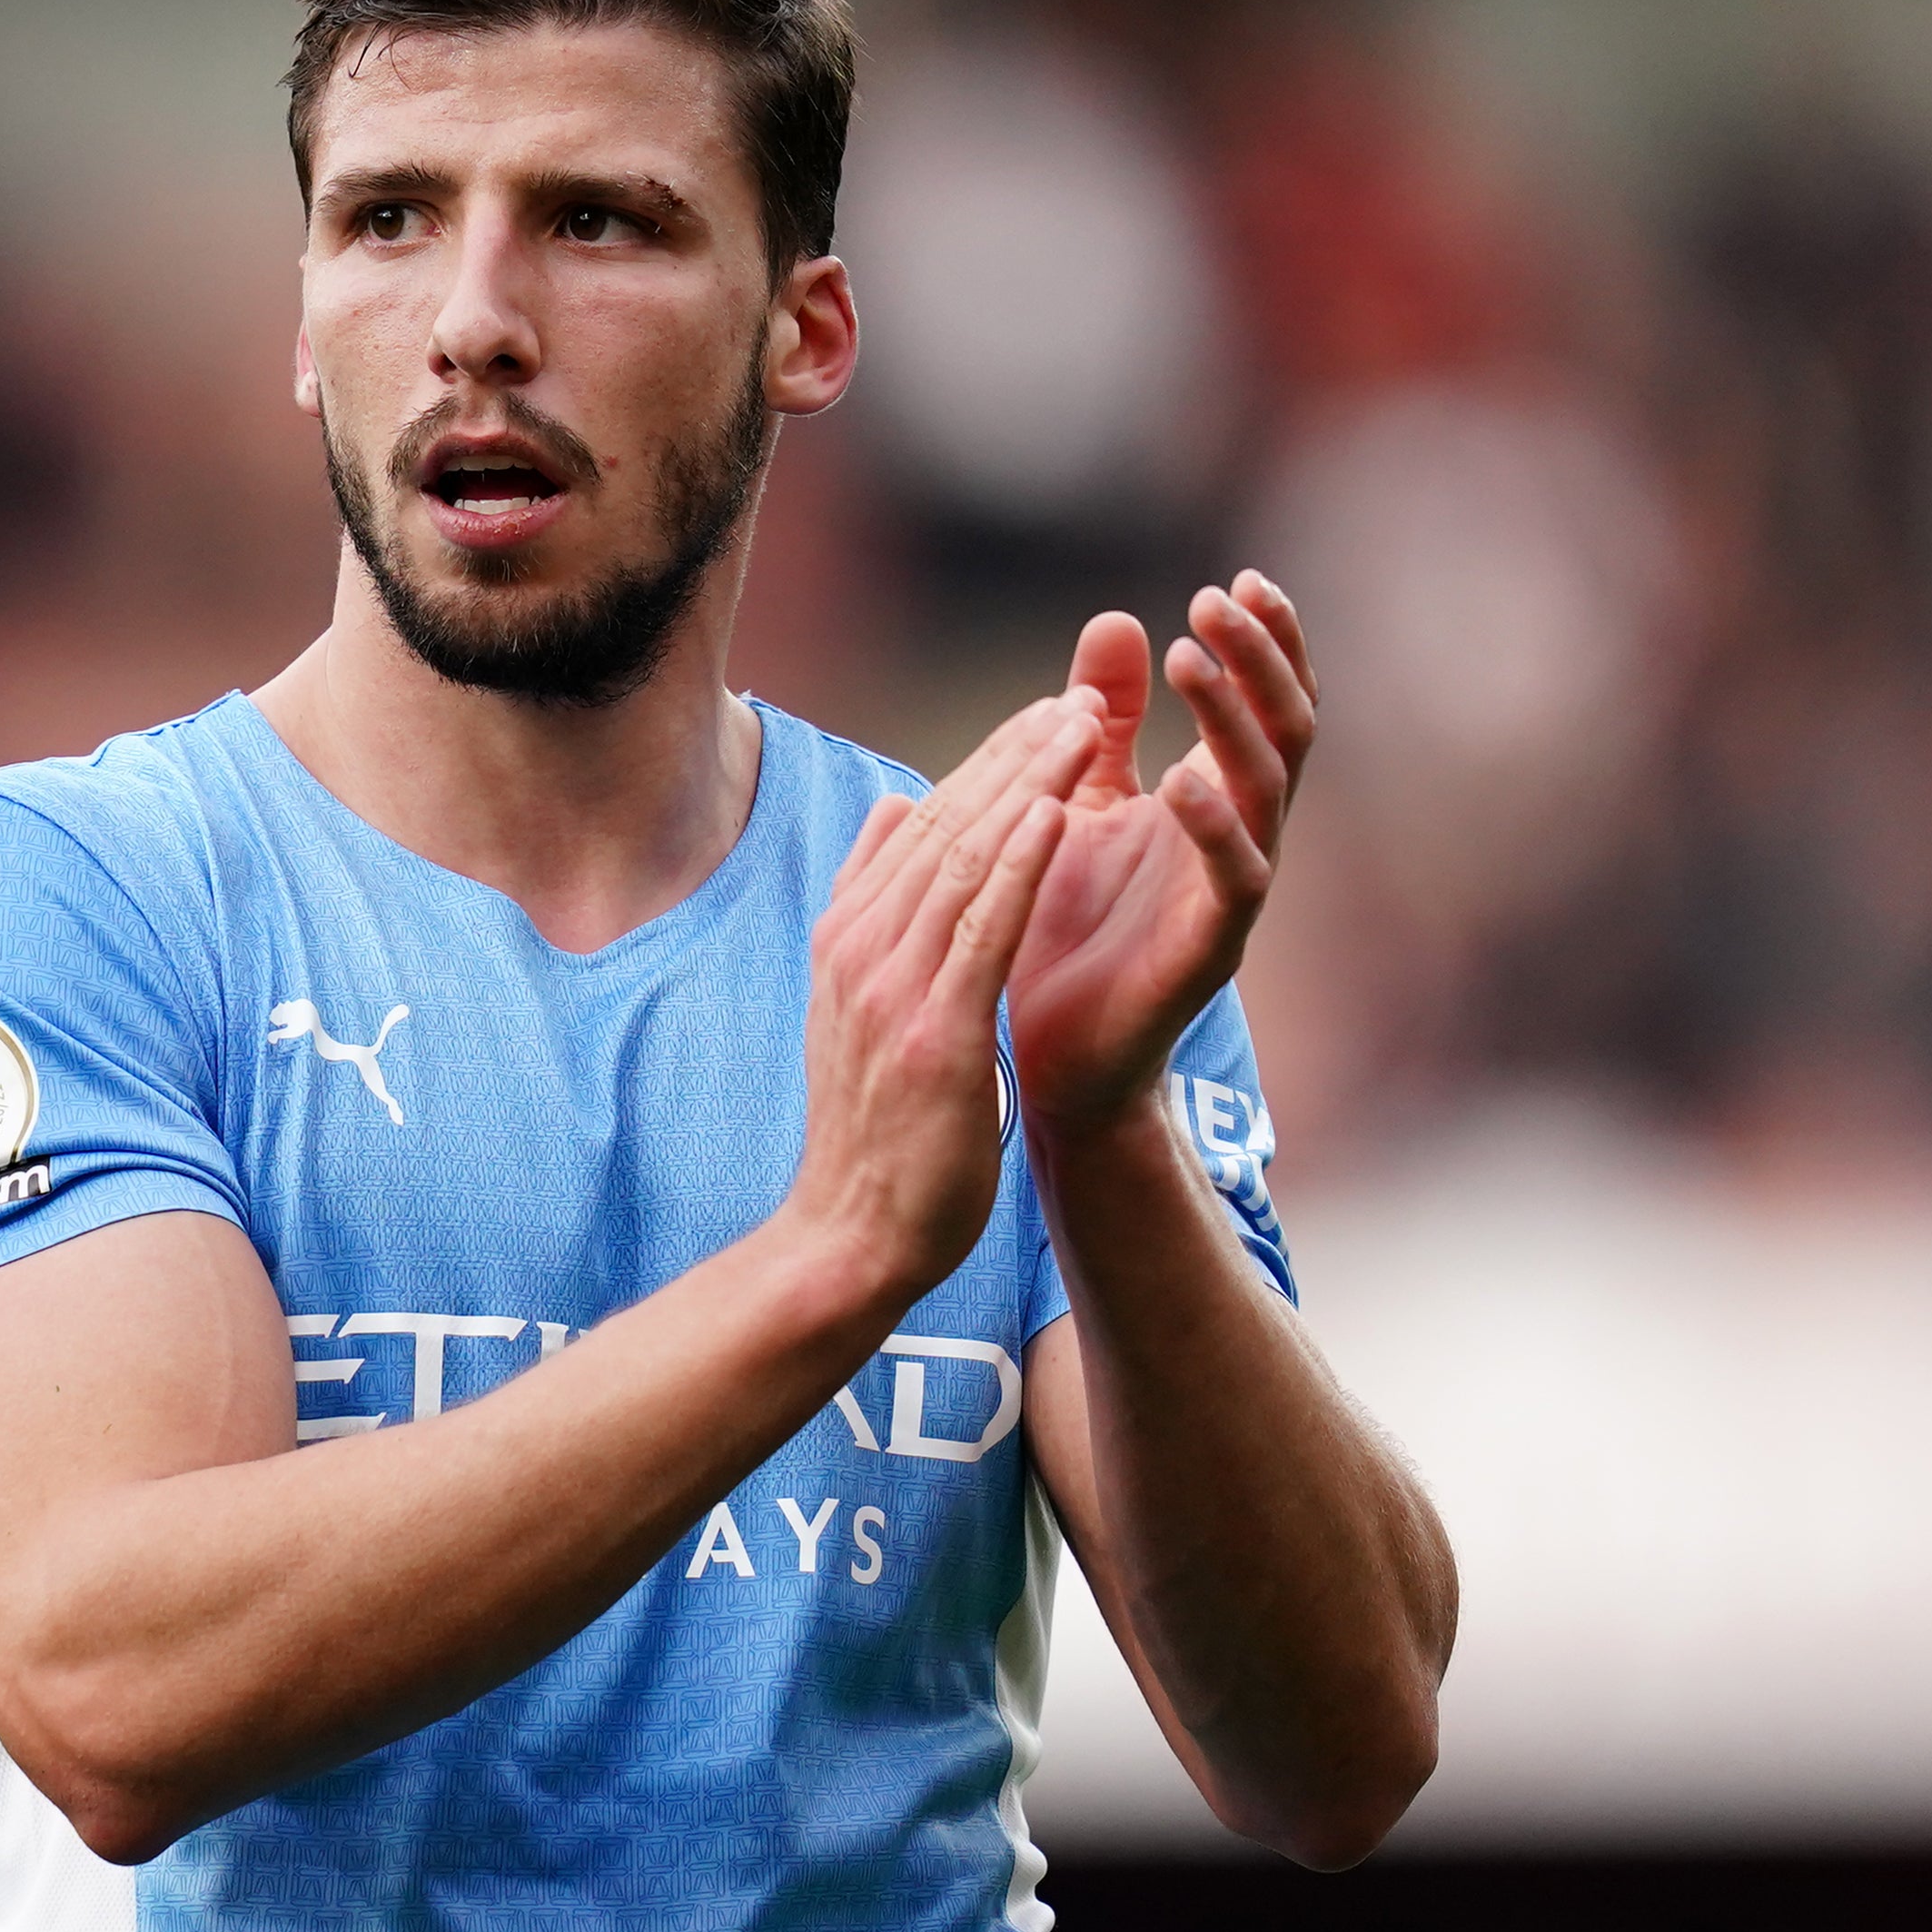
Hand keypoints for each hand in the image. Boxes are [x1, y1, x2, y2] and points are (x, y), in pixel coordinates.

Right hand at [785, 692, 1094, 1306]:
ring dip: (1029, 786)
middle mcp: (860, 949)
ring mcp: (892, 988)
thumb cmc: (872, 1129)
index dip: (987, 763)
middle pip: (944, 825)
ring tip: (1085, 726)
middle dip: (1016, 755)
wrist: (850, 1235)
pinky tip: (1060, 814)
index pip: (921, 826)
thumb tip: (895, 813)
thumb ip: (874, 908)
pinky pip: (982, 930)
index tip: (1046, 714)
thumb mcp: (857, 1005)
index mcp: (846, 937)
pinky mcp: (935, 1033)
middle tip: (1080, 696)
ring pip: (965, 860)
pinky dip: (1020, 865)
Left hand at [1009, 574, 1316, 1136]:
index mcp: (1212, 798)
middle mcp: (1239, 837)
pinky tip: (1178, 778)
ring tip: (1192, 655)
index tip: (1234, 580)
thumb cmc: (1062, 925)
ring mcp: (1232, 893)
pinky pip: (1237, 877)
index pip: (1263, 703)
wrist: (1047, 1054)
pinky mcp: (1210, 949)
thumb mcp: (1078, 798)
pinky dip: (1213, 824)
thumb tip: (1118, 617)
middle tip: (1218, 598)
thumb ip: (1103, 718)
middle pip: (1286, 728)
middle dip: (1261, 658)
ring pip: (1269, 789)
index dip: (1263, 642)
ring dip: (1236, 716)